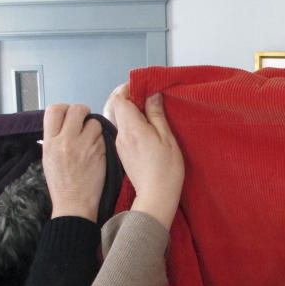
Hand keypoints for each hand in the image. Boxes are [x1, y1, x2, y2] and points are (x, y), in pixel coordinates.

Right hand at [42, 103, 105, 221]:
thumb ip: (54, 138)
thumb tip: (63, 123)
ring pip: (94, 122)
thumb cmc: (62, 185)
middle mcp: (66, 141)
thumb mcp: (48, 158)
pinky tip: (97, 151)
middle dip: (83, 111)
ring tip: (91, 140)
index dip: (64, 108)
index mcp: (49, 142)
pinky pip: (103, 137)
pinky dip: (102, 141)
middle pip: (76, 109)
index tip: (69, 113)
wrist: (74, 204)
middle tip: (85, 119)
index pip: (54, 110)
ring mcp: (84, 146)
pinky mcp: (100, 153)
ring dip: (95, 128)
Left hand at [107, 83, 183, 229]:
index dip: (129, 89)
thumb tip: (151, 95)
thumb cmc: (166, 169)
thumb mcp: (166, 137)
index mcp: (131, 128)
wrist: (156, 197)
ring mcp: (120, 145)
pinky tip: (148, 131)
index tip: (144, 88)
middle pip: (118, 108)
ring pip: (122, 120)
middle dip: (132, 99)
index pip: (118, 98)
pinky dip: (134, 126)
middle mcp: (121, 135)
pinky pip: (125, 132)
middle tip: (149, 99)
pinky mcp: (123, 153)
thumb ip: (156, 114)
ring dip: (134, 113)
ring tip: (152, 115)